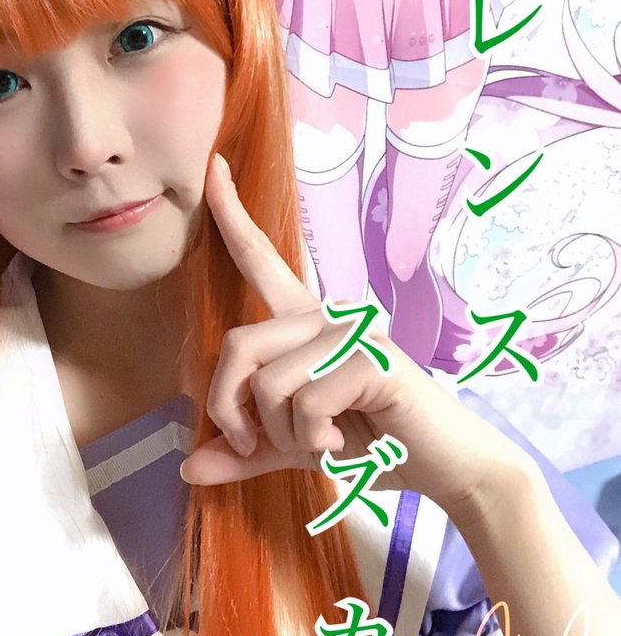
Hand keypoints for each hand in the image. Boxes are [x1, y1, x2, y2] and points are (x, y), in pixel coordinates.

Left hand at [178, 154, 538, 527]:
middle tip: (257, 446)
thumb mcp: (296, 448)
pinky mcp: (372, 359)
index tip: (212, 166)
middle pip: (237, 345)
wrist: (447, 468)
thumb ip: (246, 452)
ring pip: (269, 382)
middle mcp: (326, 315)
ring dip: (282, 434)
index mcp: (305, 325)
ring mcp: (352, 332)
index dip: (232, 216)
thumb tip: (189, 470)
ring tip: (320, 445)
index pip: (261, 260)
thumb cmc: (377, 445)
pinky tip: (342, 444)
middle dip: (230, 409)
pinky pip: (305, 403)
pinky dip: (312, 439)